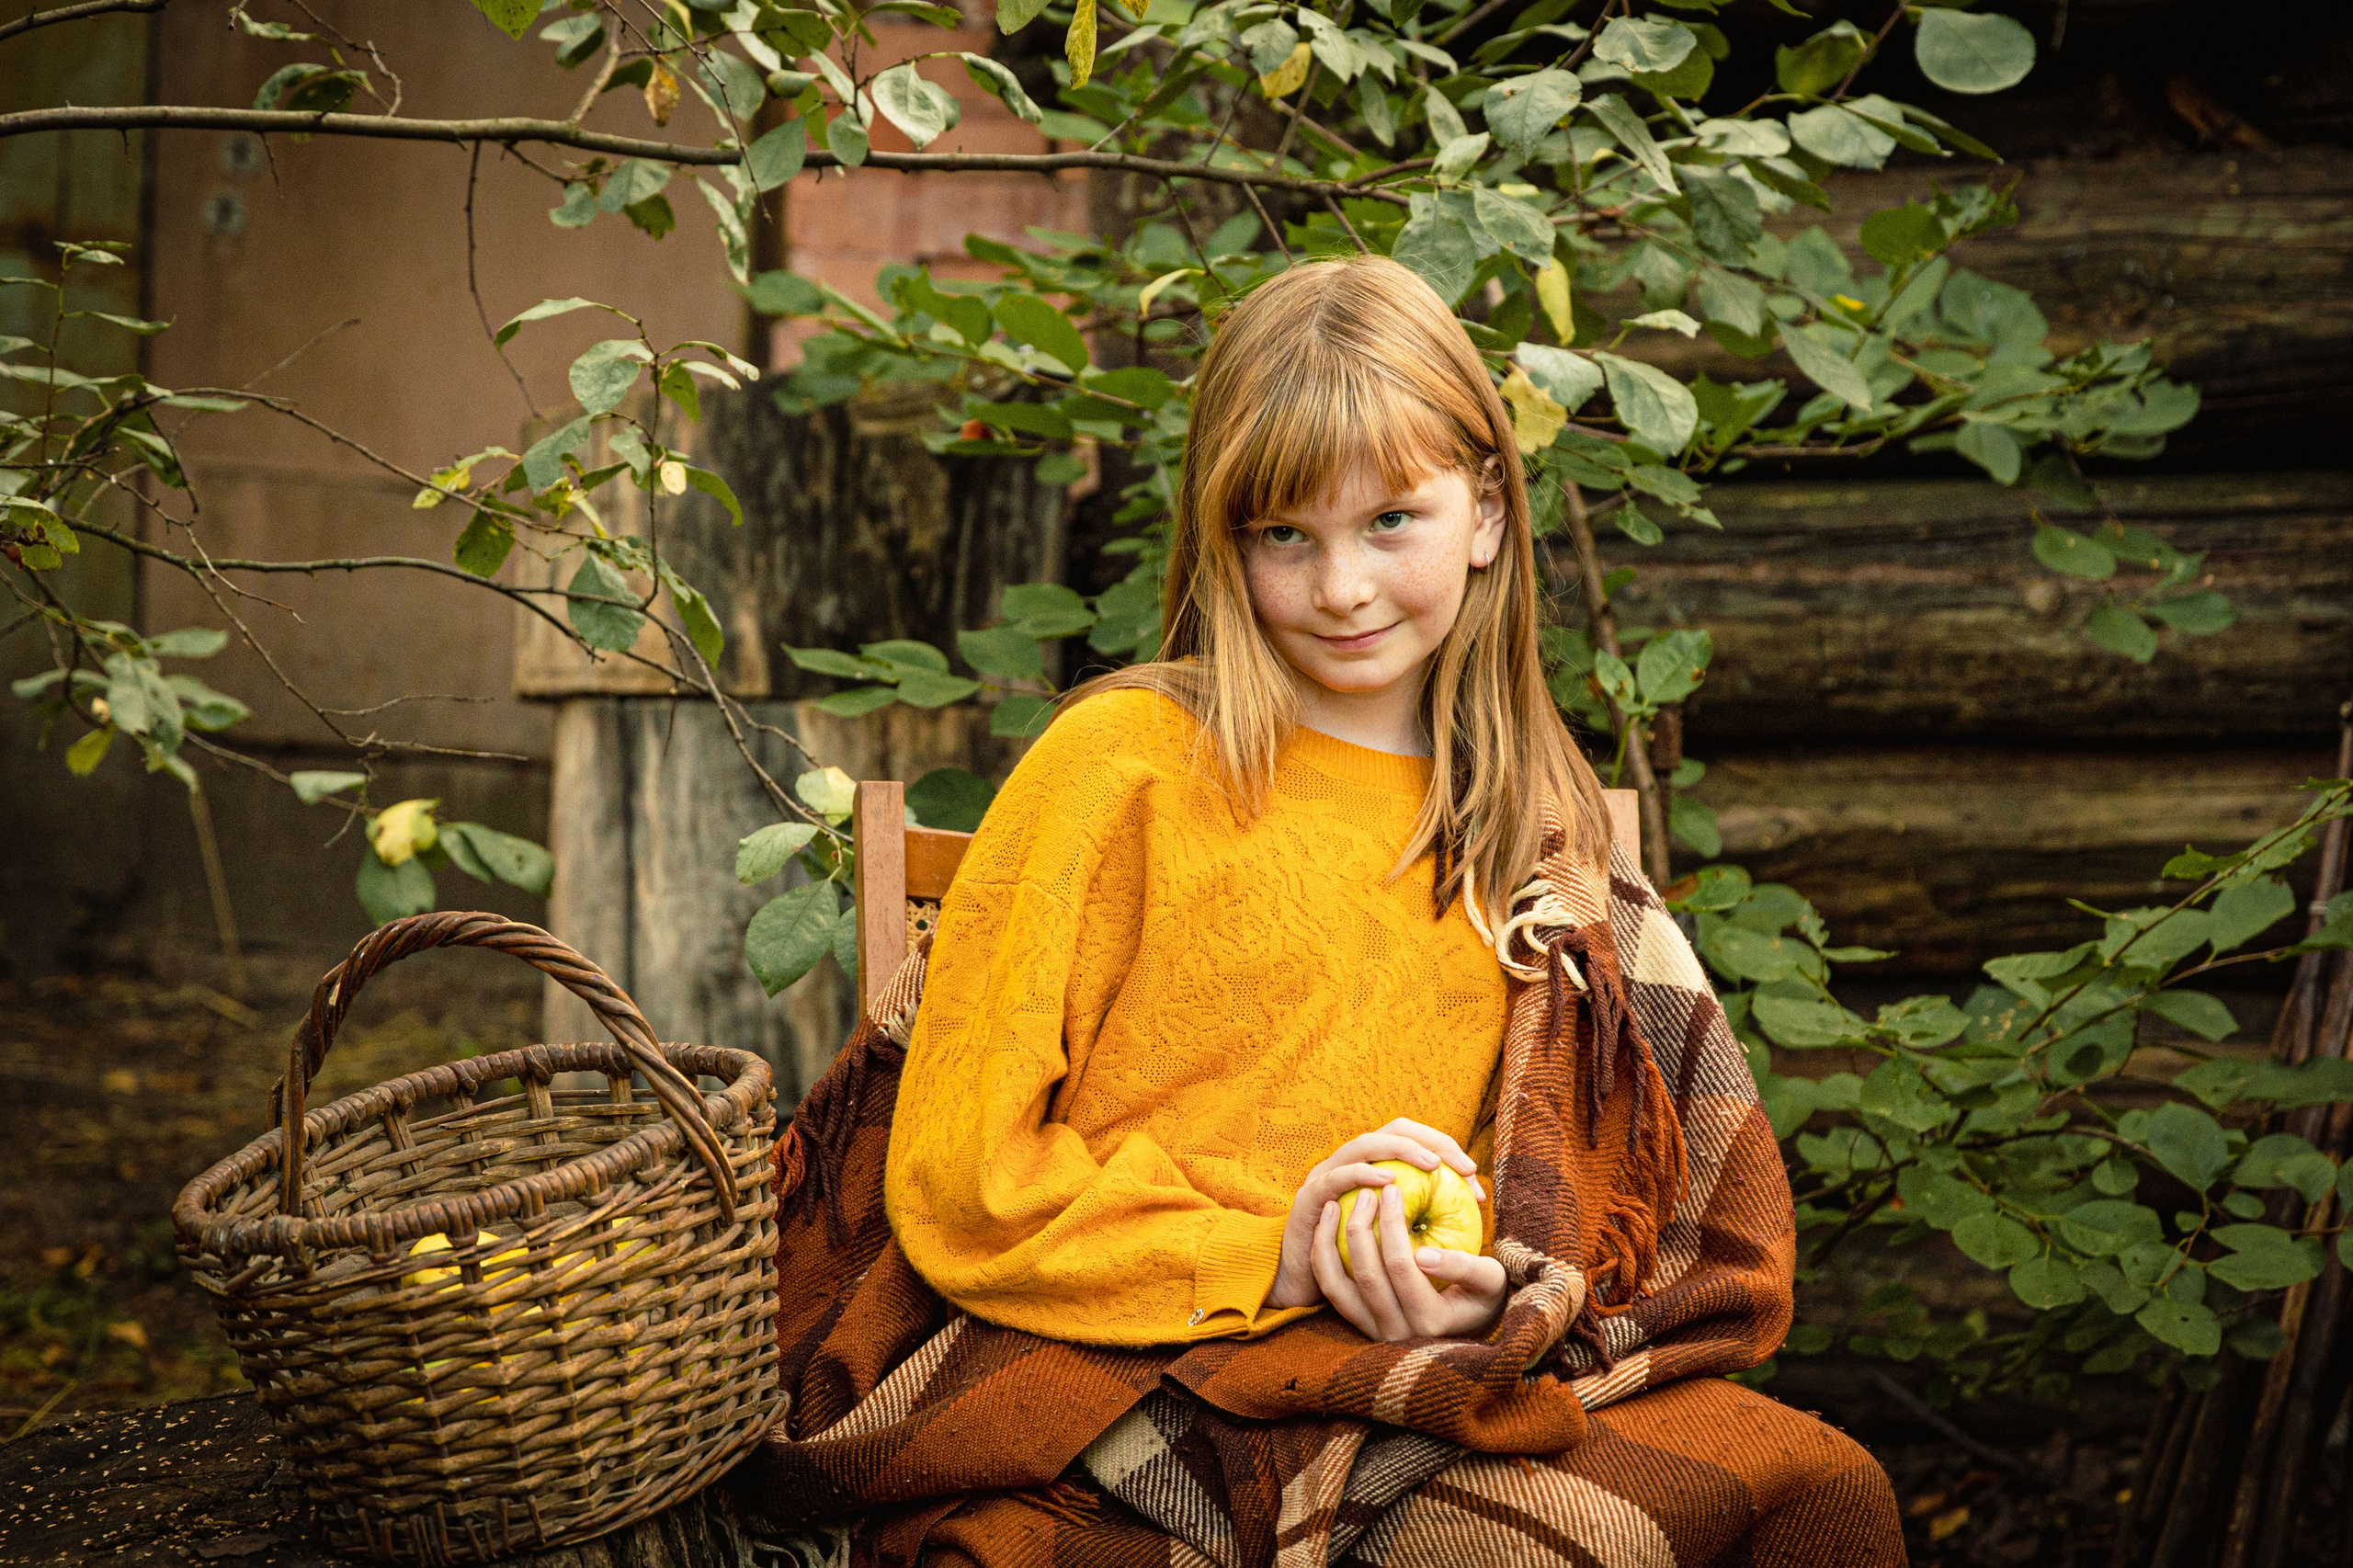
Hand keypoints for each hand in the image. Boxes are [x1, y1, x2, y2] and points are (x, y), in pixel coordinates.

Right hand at [1266, 1119, 1488, 1311]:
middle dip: (1431, 1142)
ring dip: (1401, 1150)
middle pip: (1392, 1130)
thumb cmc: (1357, 1264)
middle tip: (1462, 1166)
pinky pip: (1336, 1177)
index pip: (1412, 1138)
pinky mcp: (1309, 1197)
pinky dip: (1362, 1173)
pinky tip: (1388, 1181)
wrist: (1305, 1284)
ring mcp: (1326, 1175)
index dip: (1445, 1148)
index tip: (1473, 1175)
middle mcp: (1348, 1162)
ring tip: (1432, 1164)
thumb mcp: (1396, 1237)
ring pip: (1365, 1144)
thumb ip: (1425, 1218)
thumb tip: (1471, 1211)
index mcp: (1372, 1167)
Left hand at [1313, 1182, 1506, 1341]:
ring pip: (1338, 1287)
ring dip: (1330, 1242)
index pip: (1401, 1266)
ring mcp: (1375, 1331)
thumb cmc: (1483, 1293)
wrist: (1468, 1323)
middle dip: (1362, 1227)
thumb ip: (1464, 1267)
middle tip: (1367, 1192)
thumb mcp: (1489, 1279)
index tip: (1392, 1189)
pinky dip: (1321, 1258)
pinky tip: (1324, 1227)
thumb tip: (1423, 1254)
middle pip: (1368, 1274)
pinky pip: (1331, 1291)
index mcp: (1431, 1322)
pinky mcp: (1359, 1324)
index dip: (1393, 1224)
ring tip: (1334, 1204)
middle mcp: (1399, 1333)